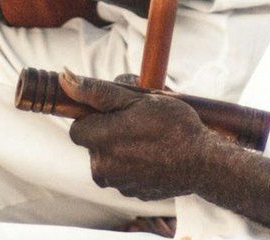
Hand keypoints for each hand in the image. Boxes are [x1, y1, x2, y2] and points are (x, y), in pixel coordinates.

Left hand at [63, 71, 217, 200]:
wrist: (203, 162)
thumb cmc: (174, 126)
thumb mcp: (137, 98)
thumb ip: (98, 91)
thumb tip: (65, 77)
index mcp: (100, 140)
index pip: (78, 126)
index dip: (96, 116)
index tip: (118, 112)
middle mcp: (103, 166)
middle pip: (92, 143)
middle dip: (108, 132)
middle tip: (136, 123)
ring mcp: (117, 183)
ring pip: (107, 159)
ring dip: (120, 149)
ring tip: (148, 140)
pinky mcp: (131, 193)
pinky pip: (122, 174)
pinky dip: (133, 164)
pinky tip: (153, 156)